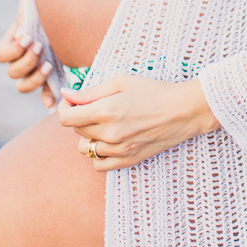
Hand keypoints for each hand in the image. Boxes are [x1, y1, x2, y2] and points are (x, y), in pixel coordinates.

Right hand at [0, 0, 55, 109]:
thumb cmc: (44, 7)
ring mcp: (31, 71)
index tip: (27, 38)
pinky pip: (43, 93)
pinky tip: (51, 101)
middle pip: (13, 72)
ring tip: (49, 65)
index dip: (12, 50)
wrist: (63, 13)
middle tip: (40, 47)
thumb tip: (20, 32)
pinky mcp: (47, 77)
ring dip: (35, 79)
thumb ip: (23, 13)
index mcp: (11, 44)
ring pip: (23, 87)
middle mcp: (18, 61)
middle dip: (27, 61)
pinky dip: (46, 98)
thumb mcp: (32, 5)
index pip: (1, 56)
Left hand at [57, 73, 220, 170]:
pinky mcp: (128, 160)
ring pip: (85, 149)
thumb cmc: (153, 90)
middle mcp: (110, 134)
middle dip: (79, 117)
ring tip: (103, 124)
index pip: (67, 118)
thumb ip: (90, 91)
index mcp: (107, 111)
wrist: (183, 111)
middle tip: (94, 106)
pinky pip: (98, 165)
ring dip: (88, 136)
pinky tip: (108, 140)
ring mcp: (119, 150)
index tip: (71, 102)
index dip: (64, 108)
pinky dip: (98, 154)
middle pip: (76, 131)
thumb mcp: (121, 81)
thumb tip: (66, 94)